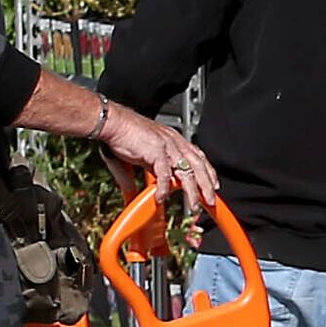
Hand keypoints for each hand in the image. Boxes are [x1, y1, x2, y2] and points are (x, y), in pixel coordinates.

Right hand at [99, 102, 215, 208]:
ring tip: (195, 205)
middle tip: (211, 201)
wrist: (112, 122)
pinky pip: (164, 173)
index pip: (198, 157)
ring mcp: (167, 146)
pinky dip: (164, 188)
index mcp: (174, 140)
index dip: (207, 172)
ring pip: (187, 172)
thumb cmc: (124, 134)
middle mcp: (175, 142)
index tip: (213, 185)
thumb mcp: (139, 157)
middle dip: (207, 185)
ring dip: (193, 191)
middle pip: (198, 166)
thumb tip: (132, 191)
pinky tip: (162, 198)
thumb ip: (141, 174)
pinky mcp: (156, 151)